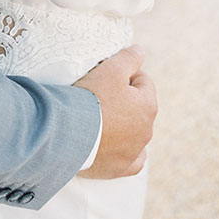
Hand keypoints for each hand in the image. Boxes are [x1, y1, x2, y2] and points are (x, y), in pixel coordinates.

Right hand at [74, 45, 156, 178]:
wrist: (70, 133)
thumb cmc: (92, 98)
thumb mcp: (111, 69)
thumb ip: (129, 57)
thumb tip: (140, 50)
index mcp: (148, 106)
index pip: (143, 81)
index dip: (125, 74)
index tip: (107, 75)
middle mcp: (147, 131)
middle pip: (138, 107)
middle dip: (124, 99)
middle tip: (100, 93)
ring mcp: (134, 152)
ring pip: (134, 132)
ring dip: (123, 124)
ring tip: (100, 117)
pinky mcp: (121, 168)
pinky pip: (130, 159)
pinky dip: (124, 150)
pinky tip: (113, 144)